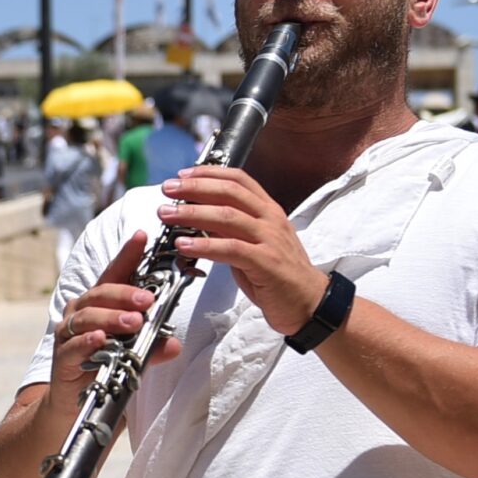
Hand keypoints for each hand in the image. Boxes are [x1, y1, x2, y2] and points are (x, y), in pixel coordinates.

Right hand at [45, 231, 181, 397]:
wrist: (76, 404)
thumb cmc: (105, 367)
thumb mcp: (134, 354)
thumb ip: (152, 347)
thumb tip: (174, 344)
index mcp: (99, 304)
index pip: (114, 274)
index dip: (127, 254)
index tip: (142, 236)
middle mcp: (80, 313)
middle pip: (100, 294)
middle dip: (125, 294)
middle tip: (148, 300)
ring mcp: (68, 334)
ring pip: (87, 317)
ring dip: (111, 318)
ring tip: (134, 322)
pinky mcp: (62, 359)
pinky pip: (74, 346)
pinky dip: (88, 341)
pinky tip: (100, 339)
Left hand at [155, 167, 331, 337]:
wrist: (310, 303)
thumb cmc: (279, 276)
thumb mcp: (254, 244)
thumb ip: (231, 230)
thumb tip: (200, 220)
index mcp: (268, 211)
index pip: (239, 179)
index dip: (209, 173)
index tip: (183, 174)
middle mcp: (270, 219)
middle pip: (229, 192)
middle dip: (194, 187)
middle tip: (168, 189)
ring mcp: (270, 239)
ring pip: (228, 217)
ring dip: (192, 213)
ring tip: (167, 214)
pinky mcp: (266, 263)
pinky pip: (231, 249)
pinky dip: (205, 245)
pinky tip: (184, 244)